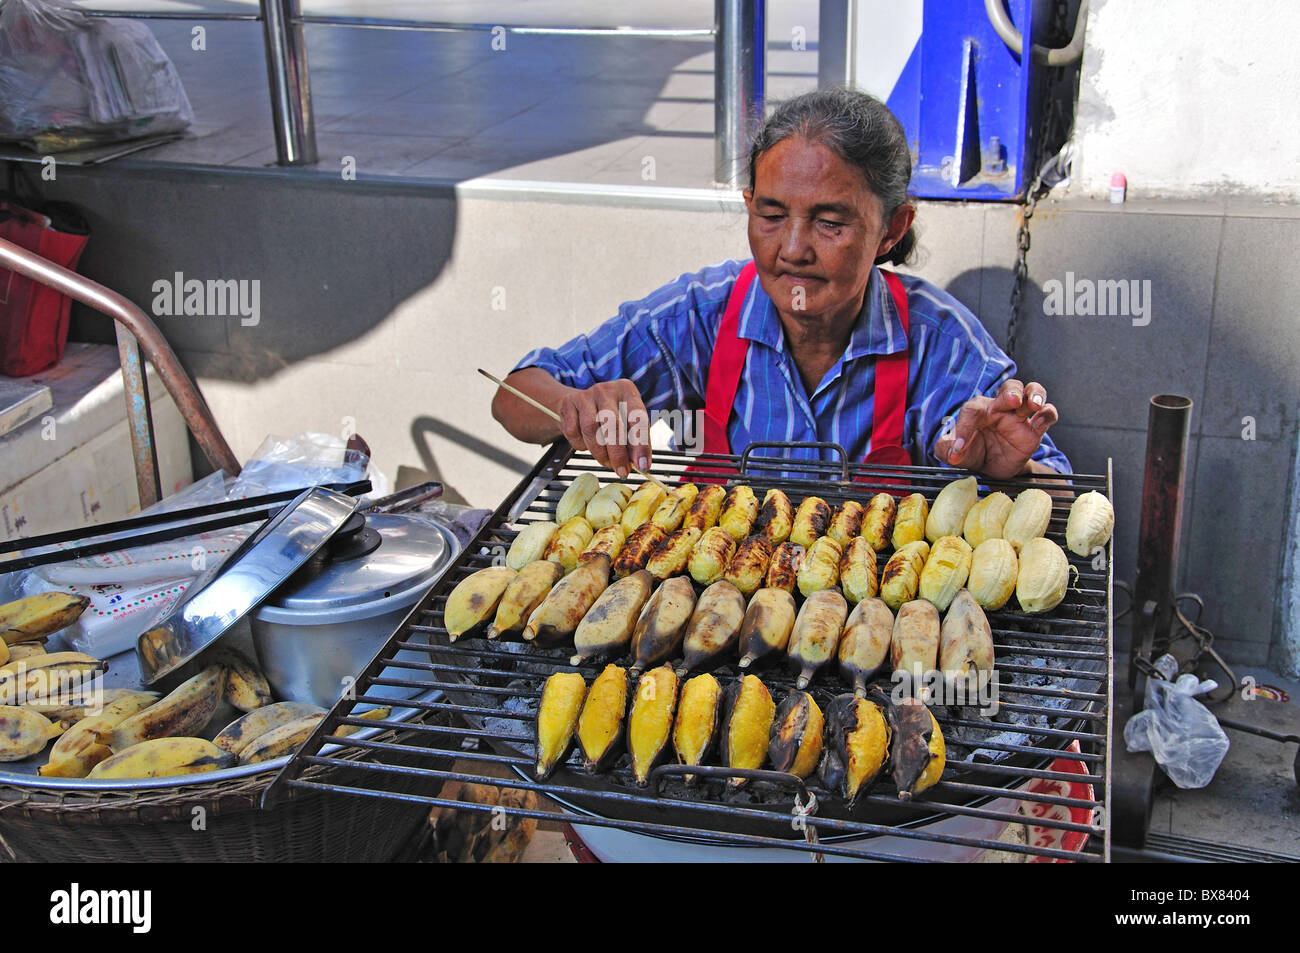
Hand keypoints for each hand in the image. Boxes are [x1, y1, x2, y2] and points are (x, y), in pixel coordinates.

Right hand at [555, 379, 651, 478]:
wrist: (578, 404)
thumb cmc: (608, 415)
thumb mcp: (626, 423)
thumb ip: (634, 442)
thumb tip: (640, 464)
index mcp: (626, 391)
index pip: (638, 418)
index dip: (641, 445)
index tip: (642, 465)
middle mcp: (606, 390)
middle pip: (613, 425)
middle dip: (618, 454)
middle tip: (622, 471)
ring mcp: (585, 395)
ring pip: (591, 429)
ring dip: (600, 452)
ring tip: (606, 461)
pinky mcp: (568, 404)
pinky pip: (574, 431)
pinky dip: (581, 445)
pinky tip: (587, 445)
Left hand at [933, 380, 1058, 478]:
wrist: (992, 468)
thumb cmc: (973, 453)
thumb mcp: (955, 454)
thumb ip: (946, 450)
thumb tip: (952, 451)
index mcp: (978, 411)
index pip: (972, 410)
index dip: (964, 428)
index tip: (959, 450)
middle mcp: (1000, 408)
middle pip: (1010, 387)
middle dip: (1012, 392)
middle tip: (1012, 401)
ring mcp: (1019, 417)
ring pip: (1032, 392)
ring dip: (1035, 394)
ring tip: (1034, 404)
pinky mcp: (1034, 430)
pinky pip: (1047, 414)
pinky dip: (1048, 414)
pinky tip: (1041, 422)